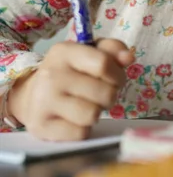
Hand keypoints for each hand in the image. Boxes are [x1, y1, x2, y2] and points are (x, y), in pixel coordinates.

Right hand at [8, 39, 133, 140]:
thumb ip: (113, 50)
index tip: (115, 79)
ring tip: (87, 105)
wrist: (32, 95)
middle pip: (104, 92)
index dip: (117, 74)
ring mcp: (43, 102)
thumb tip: (128, 57)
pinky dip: (83, 129)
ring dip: (97, 113)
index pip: (103, 64)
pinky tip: (74, 119)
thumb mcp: (90, 52)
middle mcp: (51, 75)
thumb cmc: (71, 72)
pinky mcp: (41, 126)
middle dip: (110, 95)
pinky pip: (80, 133)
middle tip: (100, 94)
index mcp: (64, 52)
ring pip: (93, 115)